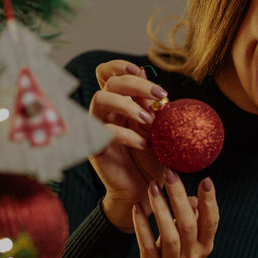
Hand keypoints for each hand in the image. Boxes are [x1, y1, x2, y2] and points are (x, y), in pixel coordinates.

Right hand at [87, 59, 169, 231]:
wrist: (145, 191)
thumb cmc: (153, 160)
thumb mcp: (160, 132)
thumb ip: (156, 110)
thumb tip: (158, 90)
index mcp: (120, 103)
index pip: (108, 73)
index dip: (119, 66)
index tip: (139, 71)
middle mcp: (106, 111)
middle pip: (110, 82)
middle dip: (135, 84)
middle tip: (160, 96)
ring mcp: (99, 127)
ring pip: (100, 99)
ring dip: (128, 105)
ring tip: (150, 121)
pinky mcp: (96, 147)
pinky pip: (105, 131)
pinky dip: (127, 135)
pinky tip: (145, 145)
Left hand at [130, 170, 218, 257]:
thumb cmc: (176, 256)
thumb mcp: (189, 240)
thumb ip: (193, 218)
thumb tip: (193, 198)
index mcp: (204, 246)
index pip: (212, 222)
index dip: (210, 202)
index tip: (206, 180)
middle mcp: (191, 256)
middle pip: (188, 225)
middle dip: (179, 198)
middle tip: (171, 174)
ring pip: (169, 236)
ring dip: (161, 209)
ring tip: (153, 187)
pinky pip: (147, 245)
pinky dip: (142, 226)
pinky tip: (137, 208)